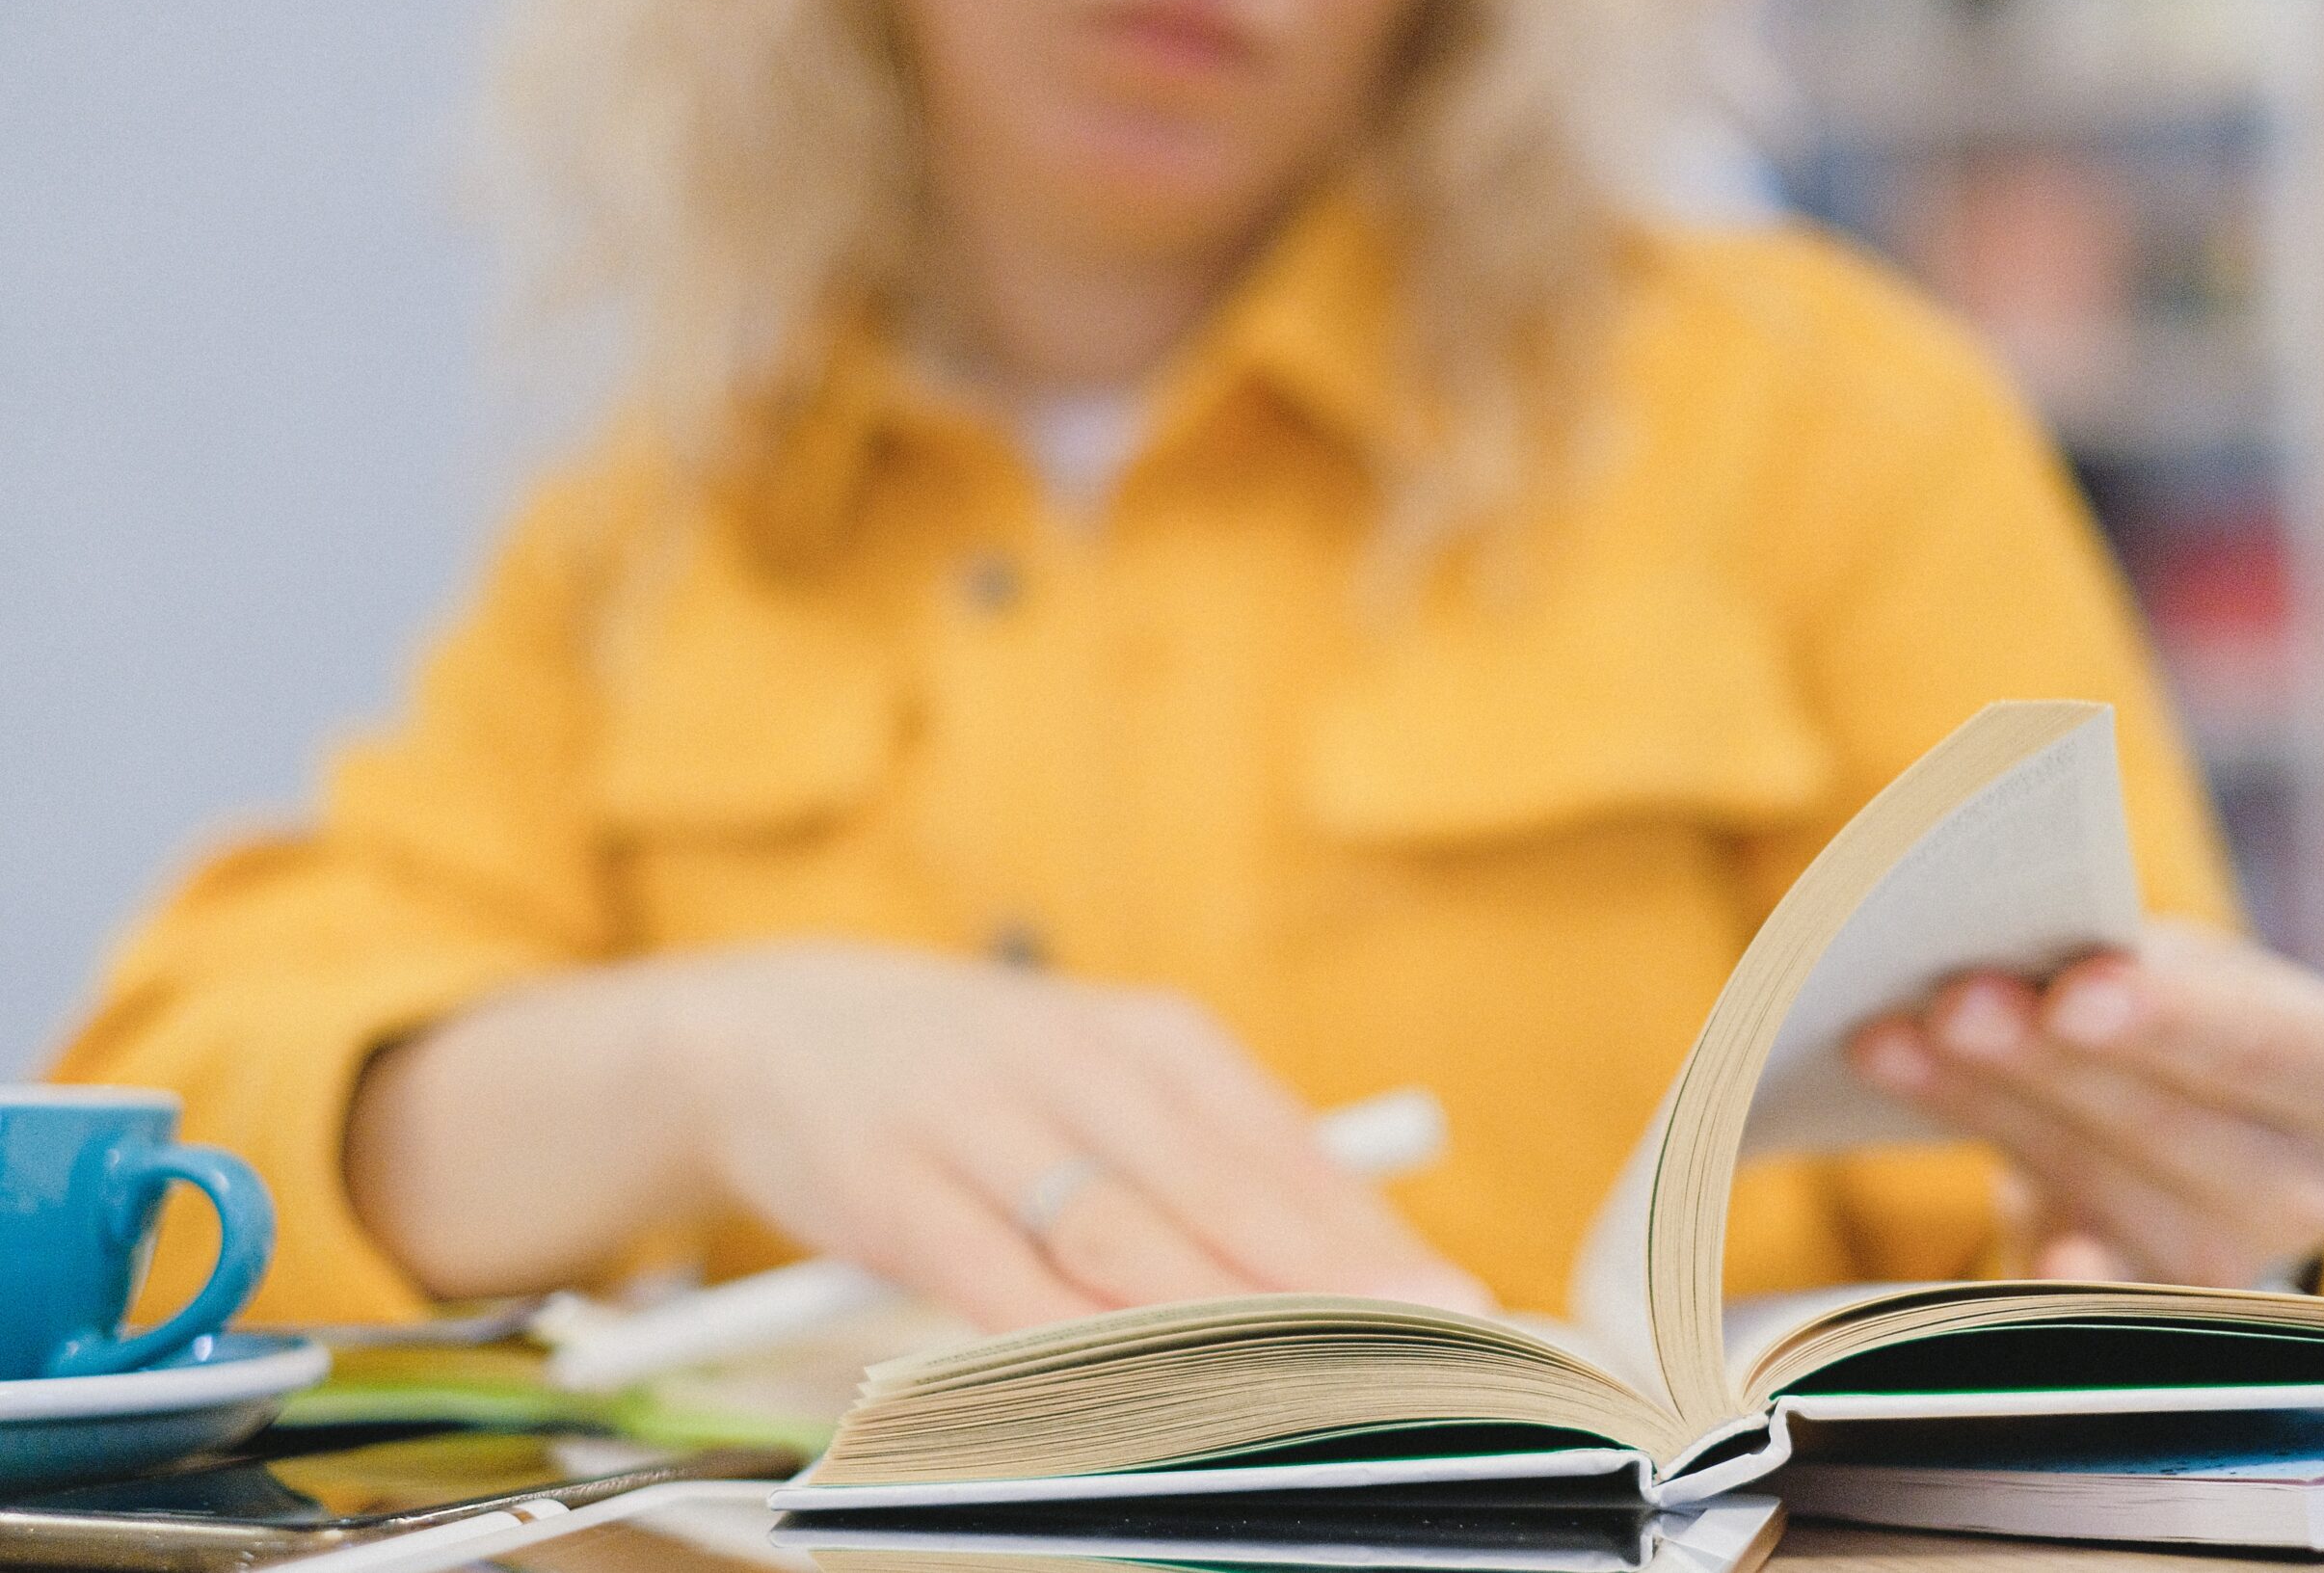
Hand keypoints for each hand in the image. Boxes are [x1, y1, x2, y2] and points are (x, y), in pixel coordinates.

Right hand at [653, 944, 1488, 1330]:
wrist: (772, 1025)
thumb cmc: (982, 1078)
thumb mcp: (1103, 1074)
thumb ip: (1218, 1157)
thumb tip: (1365, 1259)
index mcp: (1152, 1036)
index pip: (1286, 1146)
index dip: (1372, 1236)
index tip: (1457, 1310)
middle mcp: (1076, 1063)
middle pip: (1220, 1191)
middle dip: (1327, 1282)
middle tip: (1420, 1352)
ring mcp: (977, 1121)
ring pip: (1117, 1235)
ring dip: (1217, 1319)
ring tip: (1309, 1384)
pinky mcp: (887, 1186)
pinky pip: (989, 1279)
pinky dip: (1061, 1344)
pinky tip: (1124, 1393)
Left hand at [1846, 920, 2323, 1288]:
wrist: (2151, 1123)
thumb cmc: (2158, 1024)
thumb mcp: (2161, 974)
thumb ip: (2107, 964)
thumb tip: (1989, 957)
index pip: (2260, 1043)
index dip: (2166, 1020)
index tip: (2069, 993)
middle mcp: (2298, 1181)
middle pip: (2164, 1122)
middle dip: (2045, 1060)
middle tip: (1952, 1006)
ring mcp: (2218, 1255)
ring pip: (2092, 1179)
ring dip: (1981, 1107)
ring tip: (1885, 1045)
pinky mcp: (2132, 1298)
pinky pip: (2077, 1281)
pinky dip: (2037, 1259)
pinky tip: (2003, 1247)